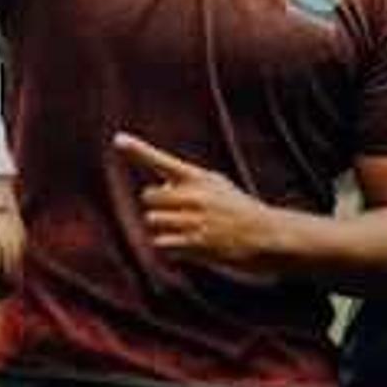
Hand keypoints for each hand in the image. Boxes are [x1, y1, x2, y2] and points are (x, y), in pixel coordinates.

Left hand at [116, 132, 282, 271]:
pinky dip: (170, 246)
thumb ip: (187, 184)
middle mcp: (194, 196)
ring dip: (164, 228)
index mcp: (199, 178)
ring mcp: (194, 220)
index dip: (139, 150)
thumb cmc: (240, 210)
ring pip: (152, 221)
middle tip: (179, 213)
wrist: (268, 235)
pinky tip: (190, 246)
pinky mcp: (195, 244)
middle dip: (158, 206)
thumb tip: (158, 189)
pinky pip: (161, 243)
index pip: (163, 161)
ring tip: (188, 231)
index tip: (118, 140)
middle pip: (149, 197)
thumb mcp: (218, 186)